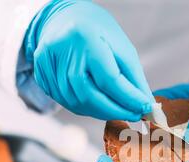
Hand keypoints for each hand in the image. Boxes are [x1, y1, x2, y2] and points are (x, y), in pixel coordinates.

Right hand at [25, 0, 152, 120]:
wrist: (67, 20)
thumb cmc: (99, 34)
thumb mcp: (122, 49)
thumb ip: (135, 79)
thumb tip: (146, 105)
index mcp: (85, 38)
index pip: (109, 79)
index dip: (128, 98)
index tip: (145, 108)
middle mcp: (63, 51)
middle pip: (89, 95)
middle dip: (115, 111)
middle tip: (134, 115)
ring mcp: (47, 64)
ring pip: (77, 102)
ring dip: (101, 112)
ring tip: (119, 110)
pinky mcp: (42, 75)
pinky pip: (66, 102)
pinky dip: (87, 108)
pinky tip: (100, 106)